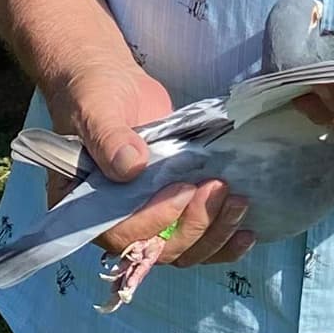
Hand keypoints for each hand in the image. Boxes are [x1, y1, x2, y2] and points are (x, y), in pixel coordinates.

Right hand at [46, 53, 253, 268]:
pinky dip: (223, 242)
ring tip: (238, 201)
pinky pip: (198, 238)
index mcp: (86, 207)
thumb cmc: (95, 94)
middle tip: (218, 188)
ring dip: (215, 233)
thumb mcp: (97, 109)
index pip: (122, 234)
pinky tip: (246, 233)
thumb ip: (109, 138)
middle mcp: (117, 222)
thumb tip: (131, 167)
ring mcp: (149, 217)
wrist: (113, 83)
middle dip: (194, 225)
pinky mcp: (174, 208)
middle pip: (159, 249)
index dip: (155, 221)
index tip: (183, 189)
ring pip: (184, 249)